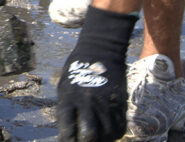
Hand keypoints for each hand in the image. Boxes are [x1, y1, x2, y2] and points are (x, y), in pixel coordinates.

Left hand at [56, 7, 135, 141]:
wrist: (100, 51)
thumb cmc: (77, 68)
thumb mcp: (64, 86)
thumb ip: (65, 108)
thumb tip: (67, 131)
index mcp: (69, 98)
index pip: (67, 129)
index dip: (67, 140)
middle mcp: (88, 103)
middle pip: (89, 136)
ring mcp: (106, 103)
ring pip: (107, 135)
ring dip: (101, 141)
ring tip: (96, 139)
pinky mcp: (120, 103)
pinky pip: (120, 127)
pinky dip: (114, 134)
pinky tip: (108, 133)